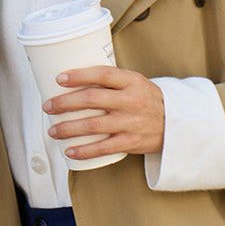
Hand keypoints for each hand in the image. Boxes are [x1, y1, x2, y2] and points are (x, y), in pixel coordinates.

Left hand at [43, 66, 164, 158]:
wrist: (176, 125)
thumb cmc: (148, 101)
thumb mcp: (136, 83)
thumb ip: (112, 81)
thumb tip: (76, 80)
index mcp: (132, 81)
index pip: (102, 74)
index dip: (79, 75)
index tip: (59, 79)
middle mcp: (131, 101)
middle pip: (91, 99)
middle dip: (64, 103)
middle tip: (48, 106)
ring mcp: (131, 123)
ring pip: (93, 125)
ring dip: (68, 128)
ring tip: (53, 130)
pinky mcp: (131, 142)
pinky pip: (103, 148)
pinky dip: (84, 151)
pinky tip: (70, 151)